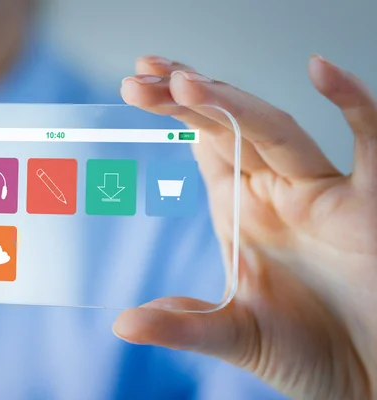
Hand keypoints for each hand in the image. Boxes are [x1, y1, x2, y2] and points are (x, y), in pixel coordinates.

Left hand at [114, 55, 376, 399]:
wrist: (366, 379)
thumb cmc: (306, 354)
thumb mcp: (234, 334)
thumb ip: (183, 324)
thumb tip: (122, 324)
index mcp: (241, 210)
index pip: (203, 144)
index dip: (173, 112)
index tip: (136, 86)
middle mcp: (276, 192)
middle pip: (226, 125)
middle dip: (185, 97)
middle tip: (141, 76)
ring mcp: (321, 193)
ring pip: (274, 128)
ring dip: (232, 101)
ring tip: (183, 81)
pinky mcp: (369, 203)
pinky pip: (369, 142)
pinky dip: (353, 104)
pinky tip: (324, 70)